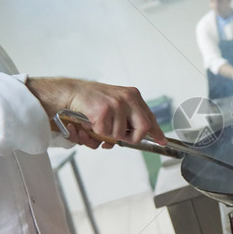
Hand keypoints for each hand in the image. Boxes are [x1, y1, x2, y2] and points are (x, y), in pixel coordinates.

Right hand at [25, 77, 165, 148]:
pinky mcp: (104, 110)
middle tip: (120, 138)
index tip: (162, 141)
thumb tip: (131, 138)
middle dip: (132, 138)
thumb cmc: (91, 100)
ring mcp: (117, 103)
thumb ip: (126, 119)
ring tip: (98, 124)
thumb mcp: (115, 105)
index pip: (149, 117)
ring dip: (107, 134)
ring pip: (120, 134)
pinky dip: (96, 132)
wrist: (70, 92)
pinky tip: (91, 121)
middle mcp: (128, 98)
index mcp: (133, 96)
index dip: (156, 132)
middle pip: (143, 128)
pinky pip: (105, 133)